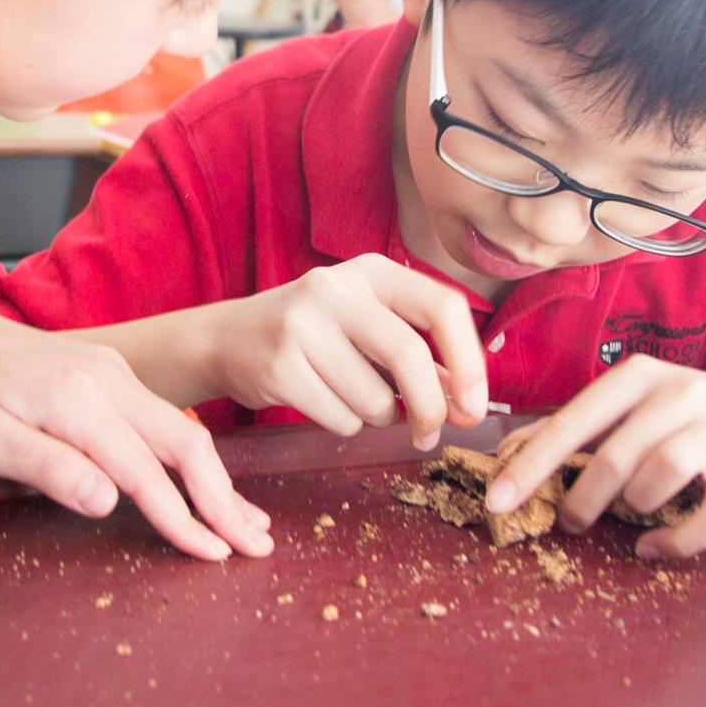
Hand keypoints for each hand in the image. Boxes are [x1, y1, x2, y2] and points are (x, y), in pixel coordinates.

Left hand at [0, 309, 273, 562]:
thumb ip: (45, 467)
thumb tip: (108, 499)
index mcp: (79, 402)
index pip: (146, 473)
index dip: (183, 519)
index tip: (213, 555)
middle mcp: (109, 382)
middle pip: (188, 444)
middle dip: (224, 499)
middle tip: (254, 545)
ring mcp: (113, 375)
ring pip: (184, 430)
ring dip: (216, 479)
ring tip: (246, 520)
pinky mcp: (109, 376)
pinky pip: (165, 419)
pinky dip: (193, 456)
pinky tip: (205, 478)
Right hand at [211, 253, 486, 449]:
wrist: (230, 340)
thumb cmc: (317, 336)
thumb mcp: (370, 328)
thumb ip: (422, 359)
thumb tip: (467, 405)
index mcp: (373, 271)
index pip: (442, 306)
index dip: (468, 360)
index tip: (475, 404)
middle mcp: (336, 287)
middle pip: (409, 355)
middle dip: (430, 407)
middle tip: (430, 435)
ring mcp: (302, 324)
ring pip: (374, 398)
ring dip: (378, 417)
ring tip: (354, 399)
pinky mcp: (279, 365)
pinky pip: (340, 418)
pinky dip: (345, 425)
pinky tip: (325, 403)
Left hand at [485, 356, 705, 558]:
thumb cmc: (696, 415)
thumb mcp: (644, 404)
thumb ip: (593, 425)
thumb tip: (520, 457)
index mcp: (639, 377)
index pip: (572, 421)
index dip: (531, 463)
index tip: (497, 499)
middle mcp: (677, 394)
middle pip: (612, 457)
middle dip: (580, 500)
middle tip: (566, 524)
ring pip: (657, 480)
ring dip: (632, 512)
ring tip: (627, 522)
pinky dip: (675, 541)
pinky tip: (655, 548)